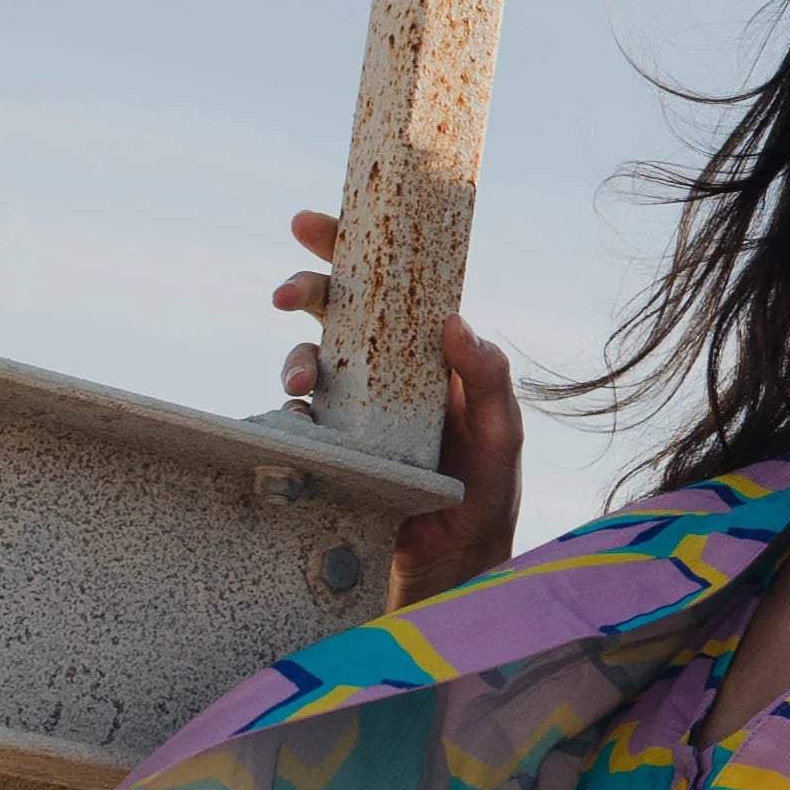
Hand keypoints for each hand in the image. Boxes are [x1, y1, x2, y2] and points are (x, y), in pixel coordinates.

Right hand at [274, 207, 524, 606]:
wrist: (455, 566)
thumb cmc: (487, 491)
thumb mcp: (503, 434)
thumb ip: (488, 378)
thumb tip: (454, 322)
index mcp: (426, 353)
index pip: (391, 285)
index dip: (354, 246)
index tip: (315, 224)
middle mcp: (385, 371)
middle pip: (336, 309)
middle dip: (306, 288)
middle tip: (287, 293)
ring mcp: (353, 408)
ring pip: (309, 361)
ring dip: (295, 361)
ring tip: (301, 386)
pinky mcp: (330, 449)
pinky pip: (298, 421)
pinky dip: (290, 416)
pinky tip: (301, 425)